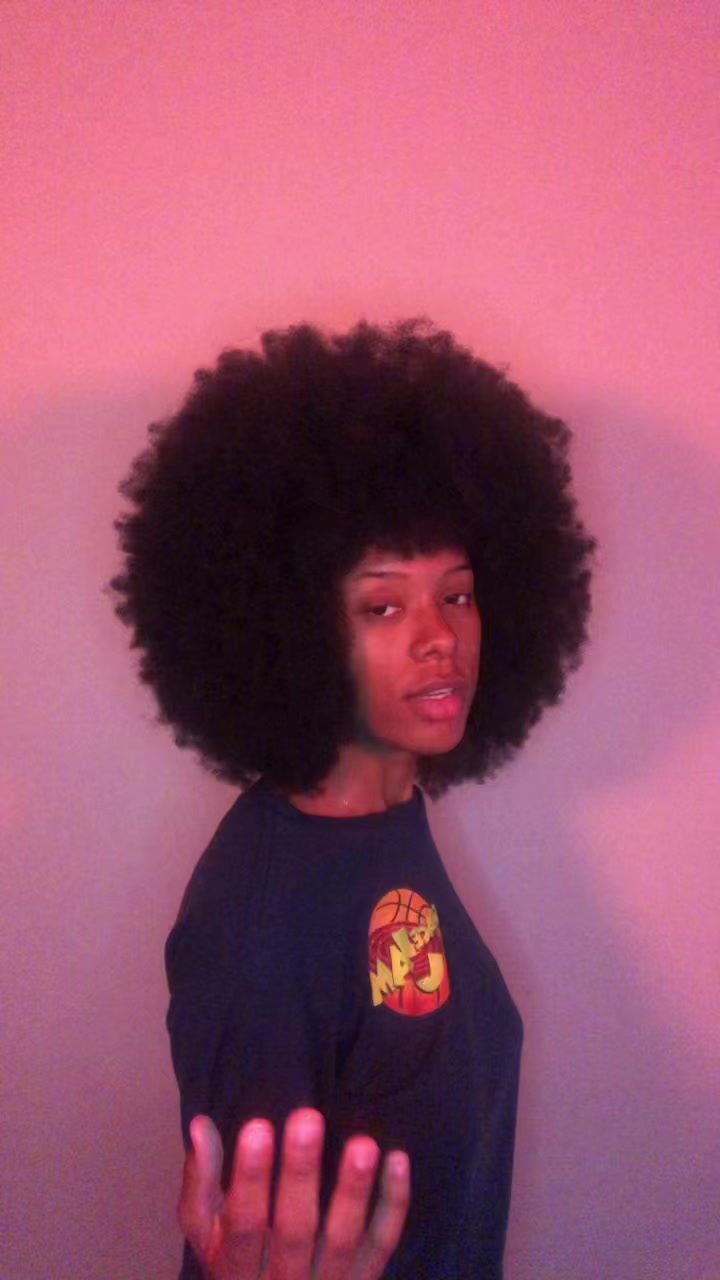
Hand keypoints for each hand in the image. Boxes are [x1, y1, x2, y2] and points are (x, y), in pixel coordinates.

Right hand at [179, 1108, 410, 1279]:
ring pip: (344, 1240)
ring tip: (362, 1145)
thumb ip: (201, 1183)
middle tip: (307, 1118)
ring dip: (354, 1191)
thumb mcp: (206, 1235)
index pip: (244, 1225)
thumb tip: (201, 1125)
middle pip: (295, 1230)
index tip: (257, 1126)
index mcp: (237, 1270)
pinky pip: (382, 1244)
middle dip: (301, 1173)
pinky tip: (397, 1160)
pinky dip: (393, 1203)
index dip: (250, 1178)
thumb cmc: (236, 1262)